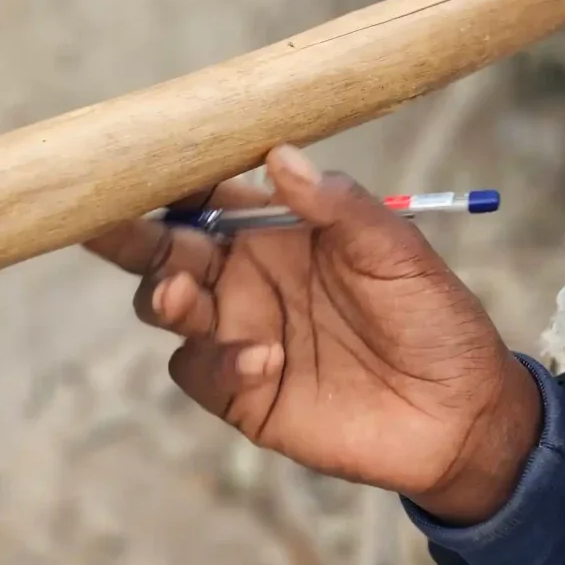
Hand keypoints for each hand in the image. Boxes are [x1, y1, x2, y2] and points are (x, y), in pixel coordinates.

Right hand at [85, 145, 539, 523]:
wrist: (460, 410)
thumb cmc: (433, 314)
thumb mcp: (395, 249)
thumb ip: (338, 205)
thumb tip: (279, 154)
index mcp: (278, 230)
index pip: (209, 195)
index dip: (175, 177)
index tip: (148, 160)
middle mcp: (247, 277)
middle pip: (165, 249)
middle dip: (130, 235)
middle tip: (104, 224)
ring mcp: (240, 334)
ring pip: (167, 306)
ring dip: (165, 296)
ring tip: (184, 292)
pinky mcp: (243, 394)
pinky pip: (200, 372)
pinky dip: (218, 362)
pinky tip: (264, 359)